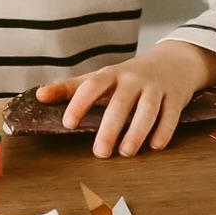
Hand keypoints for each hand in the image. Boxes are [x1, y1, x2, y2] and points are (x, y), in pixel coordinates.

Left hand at [35, 42, 215, 158]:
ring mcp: (156, 87)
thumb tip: (39, 96)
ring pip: (148, 109)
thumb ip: (71, 88)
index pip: (92, 85)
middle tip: (100, 152)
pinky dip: (164, 130)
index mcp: (111, 74)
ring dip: (137, 131)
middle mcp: (133, 79)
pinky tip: (155, 146)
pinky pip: (171, 114)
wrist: (174, 62)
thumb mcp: (101, 77)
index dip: (79, 103)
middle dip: (110, 127)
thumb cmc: (129, 76)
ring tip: (126, 152)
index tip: (68, 123)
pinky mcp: (176, 98)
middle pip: (121, 102)